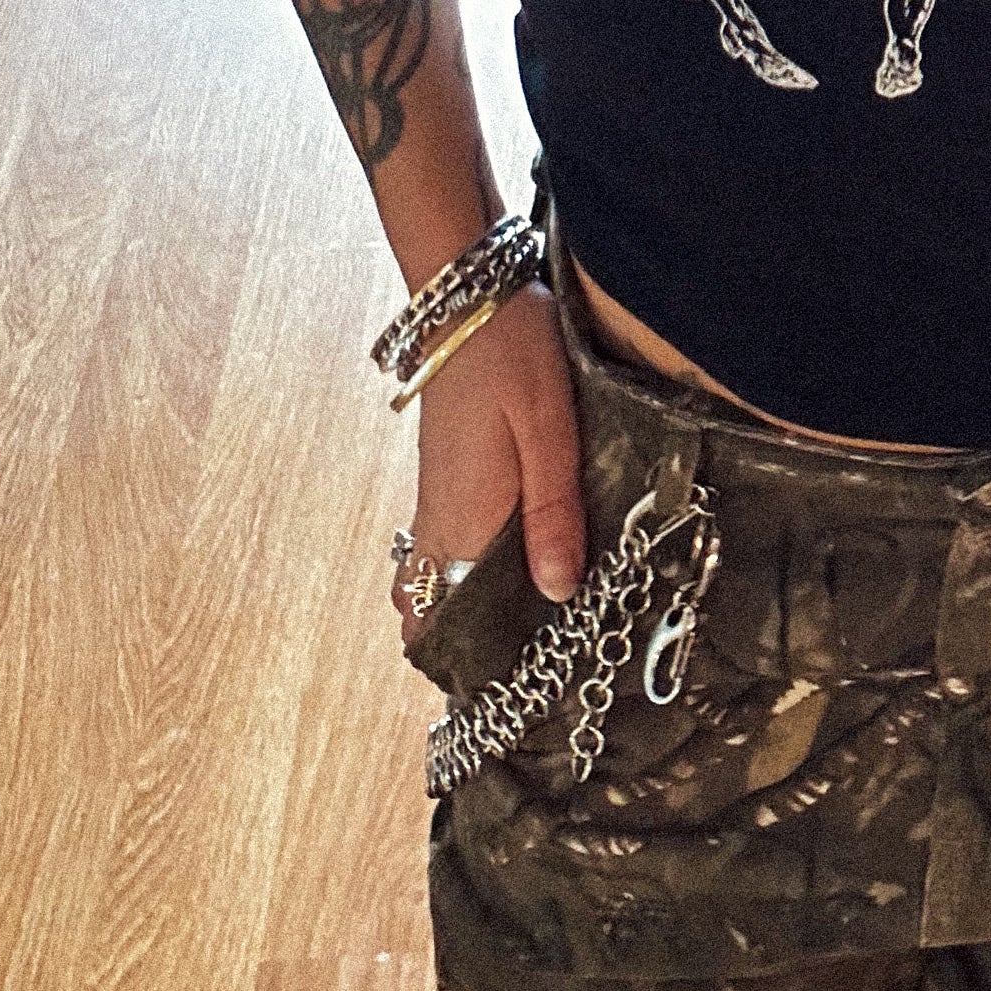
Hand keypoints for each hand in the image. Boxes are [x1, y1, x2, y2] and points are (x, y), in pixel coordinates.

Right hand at [390, 283, 587, 649]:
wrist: (468, 294)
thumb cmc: (512, 355)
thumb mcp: (549, 431)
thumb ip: (554, 512)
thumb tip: (558, 595)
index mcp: (463, 520)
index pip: (441, 621)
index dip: (466, 664)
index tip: (509, 695)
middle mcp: (438, 520)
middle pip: (432, 610)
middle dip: (468, 646)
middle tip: (532, 669)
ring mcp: (436, 498)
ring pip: (437, 579)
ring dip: (469, 609)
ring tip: (533, 631)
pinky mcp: (446, 475)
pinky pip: (445, 546)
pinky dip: (469, 572)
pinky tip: (520, 571)